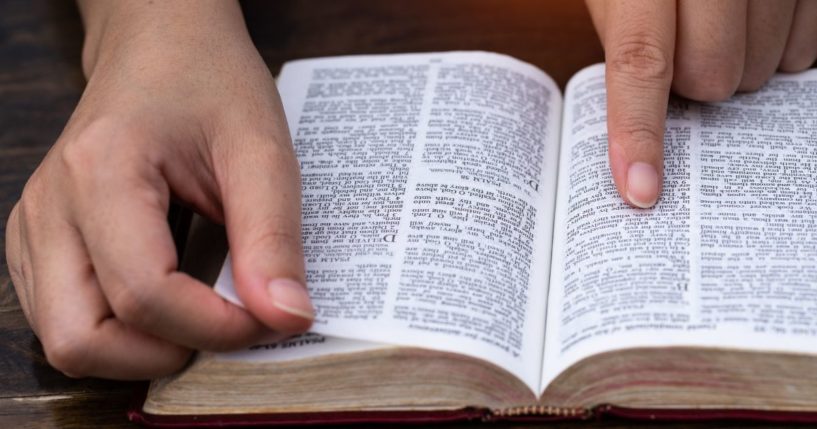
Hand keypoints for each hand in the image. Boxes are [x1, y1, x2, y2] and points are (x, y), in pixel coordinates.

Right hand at [5, 0, 312, 379]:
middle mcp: (49, 207)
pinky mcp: (41, 241)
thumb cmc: (209, 81)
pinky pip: (67, 317)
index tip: (272, 317)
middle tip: (228, 326)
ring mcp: (36, 227)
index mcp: (101, 173)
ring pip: (66, 339)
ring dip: (140, 349)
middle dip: (164, 355)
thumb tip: (287, 318)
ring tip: (203, 313)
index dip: (215, 326)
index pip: (144, 294)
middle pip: (80, 339)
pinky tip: (172, 300)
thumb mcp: (260, 148)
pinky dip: (122, 331)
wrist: (162, 45)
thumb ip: (272, 236)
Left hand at [586, 0, 816, 207]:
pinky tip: (760, 19)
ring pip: (764, 67)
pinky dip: (781, 48)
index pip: (643, 61)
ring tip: (722, 22)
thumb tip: (638, 134)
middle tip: (686, 46)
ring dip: (740, 63)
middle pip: (713, 77)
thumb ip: (628, 42)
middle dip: (695, 81)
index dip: (639, 132)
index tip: (640, 192)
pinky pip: (806, 50)